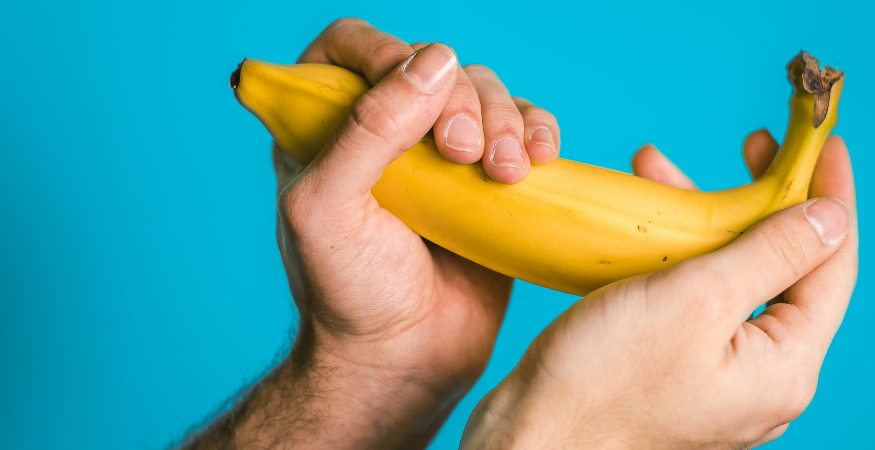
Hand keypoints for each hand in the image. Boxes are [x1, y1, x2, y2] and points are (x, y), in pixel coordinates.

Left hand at [184, 18, 560, 448]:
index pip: (351, 46)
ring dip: (505, 121)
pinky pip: (524, 130)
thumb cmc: (348, 292)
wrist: (403, 359)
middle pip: (434, 65)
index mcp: (327, 127)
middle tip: (461, 154)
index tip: (412, 87)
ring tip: (503, 174)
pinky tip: (538, 161)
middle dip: (459, 100)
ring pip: (486, 93)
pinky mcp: (492, 182)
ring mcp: (443, 156)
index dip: (384, 50)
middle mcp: (386, 132)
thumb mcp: (328, 207)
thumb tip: (435, 60)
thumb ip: (366, 128)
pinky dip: (538, 133)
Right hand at [461, 131, 857, 449]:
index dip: (830, 195)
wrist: (533, 435)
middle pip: (785, 272)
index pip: (831, 266)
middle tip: (752, 147)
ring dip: (708, 223)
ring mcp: (723, 380)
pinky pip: (702, 304)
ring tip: (663, 172)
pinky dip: (682, 257)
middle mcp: (764, 380)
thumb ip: (772, 254)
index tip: (824, 141)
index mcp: (784, 368)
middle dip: (761, 201)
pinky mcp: (683, 374)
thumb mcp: (697, 298)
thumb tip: (832, 219)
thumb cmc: (604, 377)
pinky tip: (648, 227)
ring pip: (737, 282)